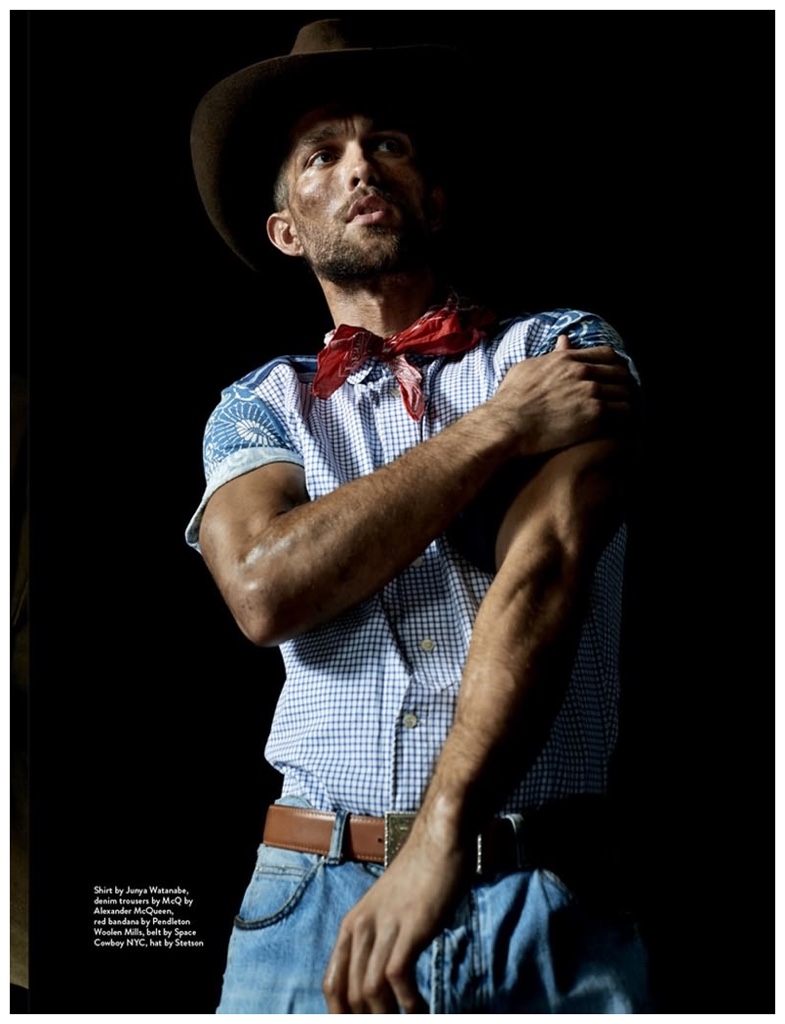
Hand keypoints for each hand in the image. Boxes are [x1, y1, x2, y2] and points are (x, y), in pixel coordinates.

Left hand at [322, 825, 471, 1012]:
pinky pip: (397, 977)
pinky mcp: (410, 926)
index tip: (359, 1023)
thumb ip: (381, 940)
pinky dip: (409, 1003)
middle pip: (350, 994)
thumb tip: (382, 982)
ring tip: (408, 1021)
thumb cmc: (420, 875)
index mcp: (352, 925)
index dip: (340, 1015)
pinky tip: (421, 1010)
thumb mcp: (388, 911)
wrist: (439, 839)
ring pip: (370, 990)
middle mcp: (361, 927)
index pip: (332, 984)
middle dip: (367, 1019)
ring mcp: (385, 926)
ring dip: (387, 1016)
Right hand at [493, 334, 635, 456]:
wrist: (509, 423)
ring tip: (621, 409)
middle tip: (620, 393)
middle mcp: (583, 372)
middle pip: (619, 372)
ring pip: (625, 391)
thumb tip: (564, 340)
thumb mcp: (528, 366)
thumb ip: (552, 354)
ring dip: (624, 399)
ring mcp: (591, 392)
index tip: (613, 374)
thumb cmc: (512, 398)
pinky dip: (624, 415)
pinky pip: (623, 411)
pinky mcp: (595, 414)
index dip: (614, 364)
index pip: (606, 354)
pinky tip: (619, 421)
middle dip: (622, 382)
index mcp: (568, 359)